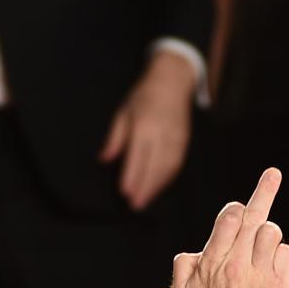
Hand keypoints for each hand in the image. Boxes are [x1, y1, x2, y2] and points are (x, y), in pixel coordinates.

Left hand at [101, 48, 197, 210]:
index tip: (124, 192)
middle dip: (144, 188)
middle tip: (135, 205)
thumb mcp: (123, 113)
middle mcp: (161, 134)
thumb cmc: (144, 97)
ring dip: (156, 187)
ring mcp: (175, 138)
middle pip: (153, 167)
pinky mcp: (184, 142)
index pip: (137, 157)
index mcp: (143, 125)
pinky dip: (167, 179)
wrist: (172, 82)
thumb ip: (115, 138)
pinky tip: (158, 187)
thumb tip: (104, 159)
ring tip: (144, 201)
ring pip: (166, 169)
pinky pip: (176, 165)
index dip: (131, 176)